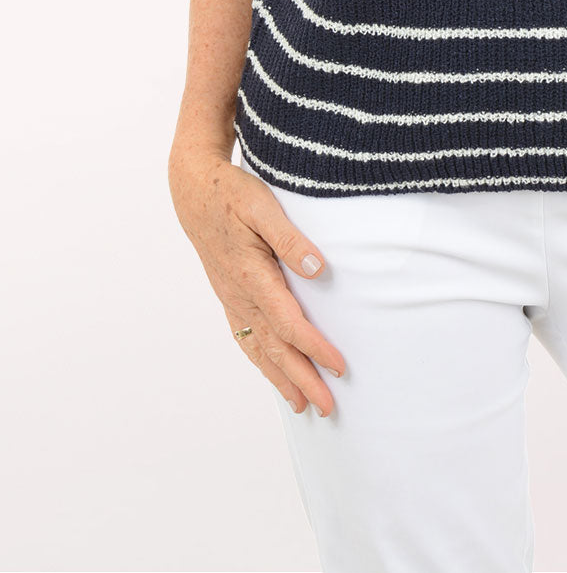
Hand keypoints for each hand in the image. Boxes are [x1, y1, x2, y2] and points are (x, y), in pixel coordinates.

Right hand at [168, 147, 345, 415]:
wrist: (194, 191)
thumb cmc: (230, 194)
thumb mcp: (262, 206)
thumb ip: (291, 238)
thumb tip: (319, 269)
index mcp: (251, 275)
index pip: (289, 323)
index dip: (315, 349)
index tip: (339, 367)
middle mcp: (239, 295)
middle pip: (275, 347)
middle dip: (302, 379)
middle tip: (328, 408)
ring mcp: (231, 298)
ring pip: (258, 348)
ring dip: (282, 379)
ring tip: (302, 406)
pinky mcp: (229, 295)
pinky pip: (245, 337)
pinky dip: (261, 361)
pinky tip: (272, 371)